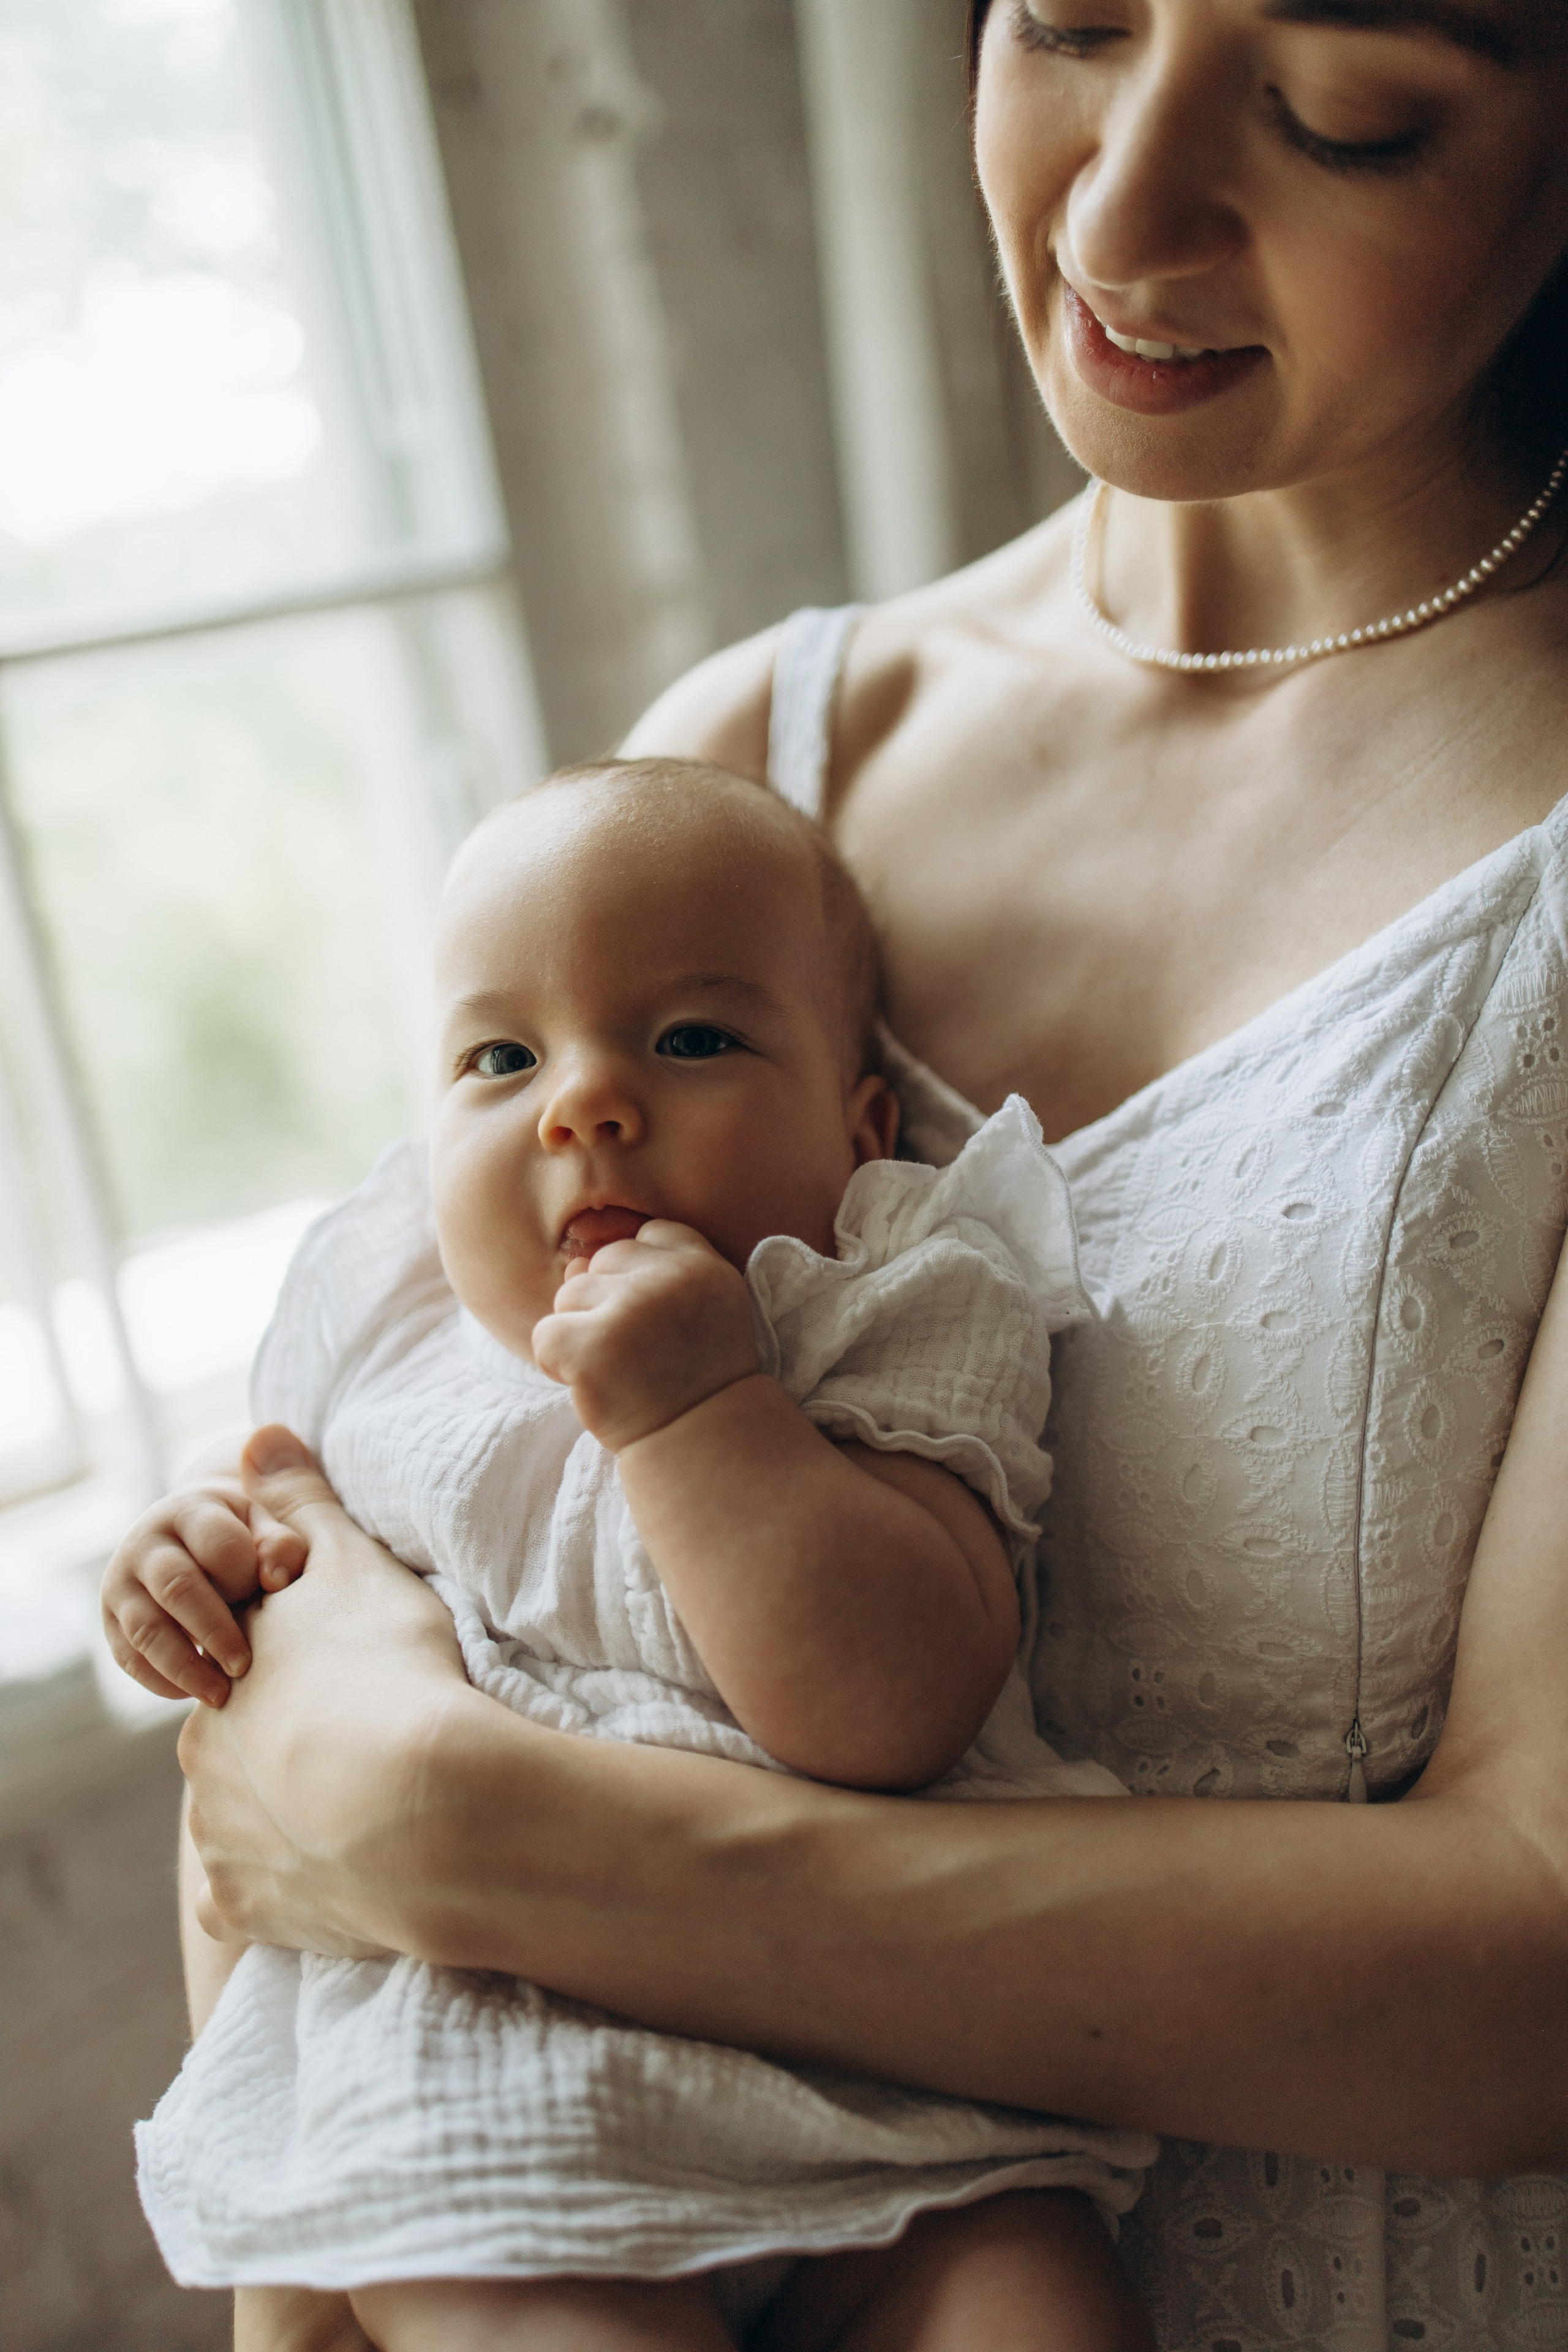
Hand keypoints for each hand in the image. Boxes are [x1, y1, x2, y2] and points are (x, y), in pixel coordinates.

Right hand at [102, 1475, 305, 1706]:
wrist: (188, 1537)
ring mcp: (121, 1582)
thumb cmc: (241, 1538)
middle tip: (244, 1666)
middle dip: (214, 1631)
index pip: (217, 1543)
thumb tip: (275, 1579)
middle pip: (176, 1588)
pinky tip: (195, 1692)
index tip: (273, 1602)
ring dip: (184, 1667)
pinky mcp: (110, 1620)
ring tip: (220, 1694)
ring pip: (145, 1629)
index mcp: (190, 1511)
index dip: (246, 1576)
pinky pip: (129, 1658)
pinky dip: (161, 1681)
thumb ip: (280, 1547)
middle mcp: (145, 1543)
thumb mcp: (263, 1528)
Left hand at [181, 1426, 469, 1955]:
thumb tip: (256, 1432)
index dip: (302, 1676)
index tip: (354, 1682)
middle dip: (291, 1748)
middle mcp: (203, 1762)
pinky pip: (256, 1903)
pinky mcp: (249, 1912)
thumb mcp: (349, 1565)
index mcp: (224, 1682)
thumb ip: (303, 1502)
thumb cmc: (389, 1672)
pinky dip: (290, 1892)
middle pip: (242, 1751)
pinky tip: (338, 1876)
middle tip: (369, 1743)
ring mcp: (222, 1844)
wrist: (424, 1809)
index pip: (249, 1674)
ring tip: (372, 1810)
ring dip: (293, 1818)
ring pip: (245, 1826)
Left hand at [531, 1220, 760, 1449]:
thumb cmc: (692, 1380)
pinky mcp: (593, 1346)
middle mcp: (670, 1279)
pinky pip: (546, 1334)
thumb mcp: (694, 1314)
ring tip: (618, 1371)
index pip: (647, 1236)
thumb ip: (646, 1276)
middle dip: (605, 1305)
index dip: (639, 1277)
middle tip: (637, 1354)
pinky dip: (556, 1364)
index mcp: (704, 1266)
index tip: (657, 1322)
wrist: (701, 1446)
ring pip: (570, 1295)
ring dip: (581, 1334)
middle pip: (602, 1262)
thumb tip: (573, 1262)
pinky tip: (593, 1386)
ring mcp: (632, 1309)